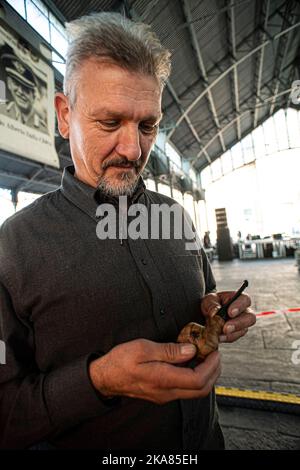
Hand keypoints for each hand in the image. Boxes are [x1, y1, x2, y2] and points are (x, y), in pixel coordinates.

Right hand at [89, 339, 220, 403]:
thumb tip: (191, 350)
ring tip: (206, 356)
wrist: (105, 377)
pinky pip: (185, 389)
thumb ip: (169, 350)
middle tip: (215, 355)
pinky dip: (195, 377)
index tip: (215, 352)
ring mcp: (165, 395)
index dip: (211, 366)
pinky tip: (191, 362)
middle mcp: (167, 392)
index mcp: (163, 379)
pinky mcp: (162, 394)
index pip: (198, 379)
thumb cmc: (121, 360)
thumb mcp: (143, 348)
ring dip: (206, 375)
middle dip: (214, 372)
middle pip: (201, 390)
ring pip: (195, 391)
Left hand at [201, 291, 255, 342]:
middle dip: (238, 324)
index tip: (230, 313)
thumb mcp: (208, 300)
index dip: (239, 306)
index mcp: (238, 299)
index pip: (245, 300)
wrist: (206, 315)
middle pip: (250, 318)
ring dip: (231, 333)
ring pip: (243, 330)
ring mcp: (242, 324)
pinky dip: (226, 338)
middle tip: (226, 328)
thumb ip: (212, 305)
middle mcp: (244, 311)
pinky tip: (219, 337)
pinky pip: (234, 337)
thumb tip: (215, 312)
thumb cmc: (211, 304)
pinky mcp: (236, 333)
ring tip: (219, 334)